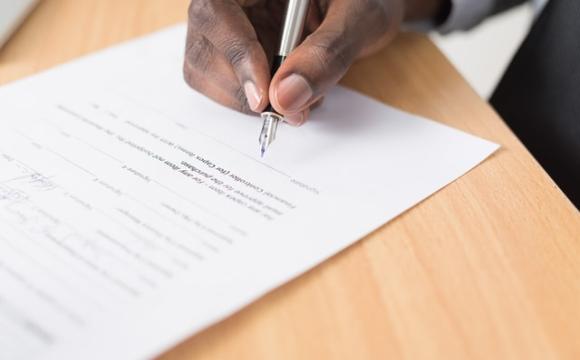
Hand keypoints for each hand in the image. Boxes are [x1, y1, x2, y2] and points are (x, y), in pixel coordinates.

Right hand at [184, 0, 444, 124]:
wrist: (370, 7)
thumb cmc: (368, 0)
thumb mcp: (359, 17)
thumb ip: (326, 53)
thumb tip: (287, 99)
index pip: (215, 11)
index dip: (234, 54)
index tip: (264, 97)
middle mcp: (233, 4)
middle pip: (203, 48)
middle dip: (242, 89)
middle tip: (288, 108)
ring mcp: (229, 29)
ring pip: (206, 73)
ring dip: (248, 102)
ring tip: (299, 98)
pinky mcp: (235, 55)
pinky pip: (226, 86)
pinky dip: (256, 104)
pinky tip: (290, 94)